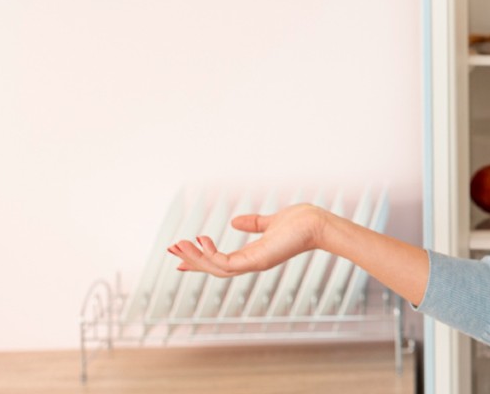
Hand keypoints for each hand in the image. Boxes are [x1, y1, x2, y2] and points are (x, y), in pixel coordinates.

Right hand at [167, 204, 329, 277]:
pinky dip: (210, 254)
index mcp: (253, 255)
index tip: (181, 257)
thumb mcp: (271, 221)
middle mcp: (251, 263)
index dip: (201, 260)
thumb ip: (254, 223)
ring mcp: (254, 264)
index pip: (221, 262)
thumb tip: (235, 222)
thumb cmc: (301, 222)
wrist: (318, 224)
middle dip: (192, 261)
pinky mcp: (257, 261)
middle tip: (172, 251)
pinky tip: (200, 240)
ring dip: (195, 258)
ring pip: (216, 268)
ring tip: (179, 245)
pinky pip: (226, 262)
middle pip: (214, 268)